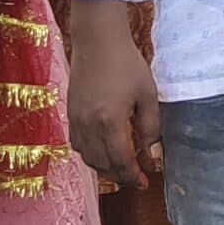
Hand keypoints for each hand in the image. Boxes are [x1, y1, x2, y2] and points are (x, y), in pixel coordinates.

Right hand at [69, 8, 163, 189]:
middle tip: (136, 179)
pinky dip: (91, 155)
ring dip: (104, 168)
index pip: (121, 161)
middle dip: (120, 176)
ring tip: (122, 169)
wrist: (97, 41)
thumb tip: (153, 157)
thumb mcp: (147, 95)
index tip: (145, 183)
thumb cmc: (127, 64)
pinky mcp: (69, 114)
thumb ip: (150, 128)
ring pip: (87, 158)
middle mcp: (88, 126)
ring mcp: (75, 121)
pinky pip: (78, 145)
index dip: (133, 176)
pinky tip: (103, 152)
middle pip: (102, 164)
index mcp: (109, 122)